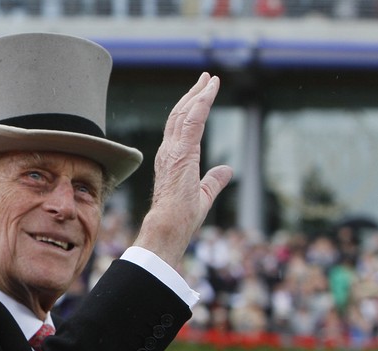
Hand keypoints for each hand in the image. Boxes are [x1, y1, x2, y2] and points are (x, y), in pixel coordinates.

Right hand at [133, 73, 233, 267]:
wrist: (168, 226)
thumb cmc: (181, 218)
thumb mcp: (203, 195)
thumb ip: (214, 181)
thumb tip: (226, 170)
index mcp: (172, 160)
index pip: (180, 128)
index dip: (191, 109)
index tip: (202, 94)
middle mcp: (168, 151)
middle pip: (179, 115)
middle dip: (193, 95)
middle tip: (205, 79)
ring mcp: (173, 150)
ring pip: (184, 113)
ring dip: (198, 94)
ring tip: (210, 79)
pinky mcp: (181, 152)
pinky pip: (192, 119)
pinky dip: (201, 102)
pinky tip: (210, 89)